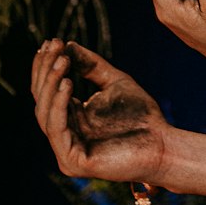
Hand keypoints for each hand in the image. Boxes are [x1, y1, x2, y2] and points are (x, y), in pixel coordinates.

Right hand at [31, 39, 167, 183]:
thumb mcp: (114, 82)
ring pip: (45, 114)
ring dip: (51, 85)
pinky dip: (59, 105)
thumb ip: (91, 66)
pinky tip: (67, 83)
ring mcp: (66, 151)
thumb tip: (68, 44)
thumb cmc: (142, 115)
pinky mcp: (73, 162)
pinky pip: (57, 130)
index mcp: (71, 119)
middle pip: (43, 101)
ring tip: (62, 61)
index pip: (48, 92)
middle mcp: (64, 136)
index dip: (46, 67)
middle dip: (46, 72)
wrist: (162, 143)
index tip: (51, 41)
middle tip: (54, 47)